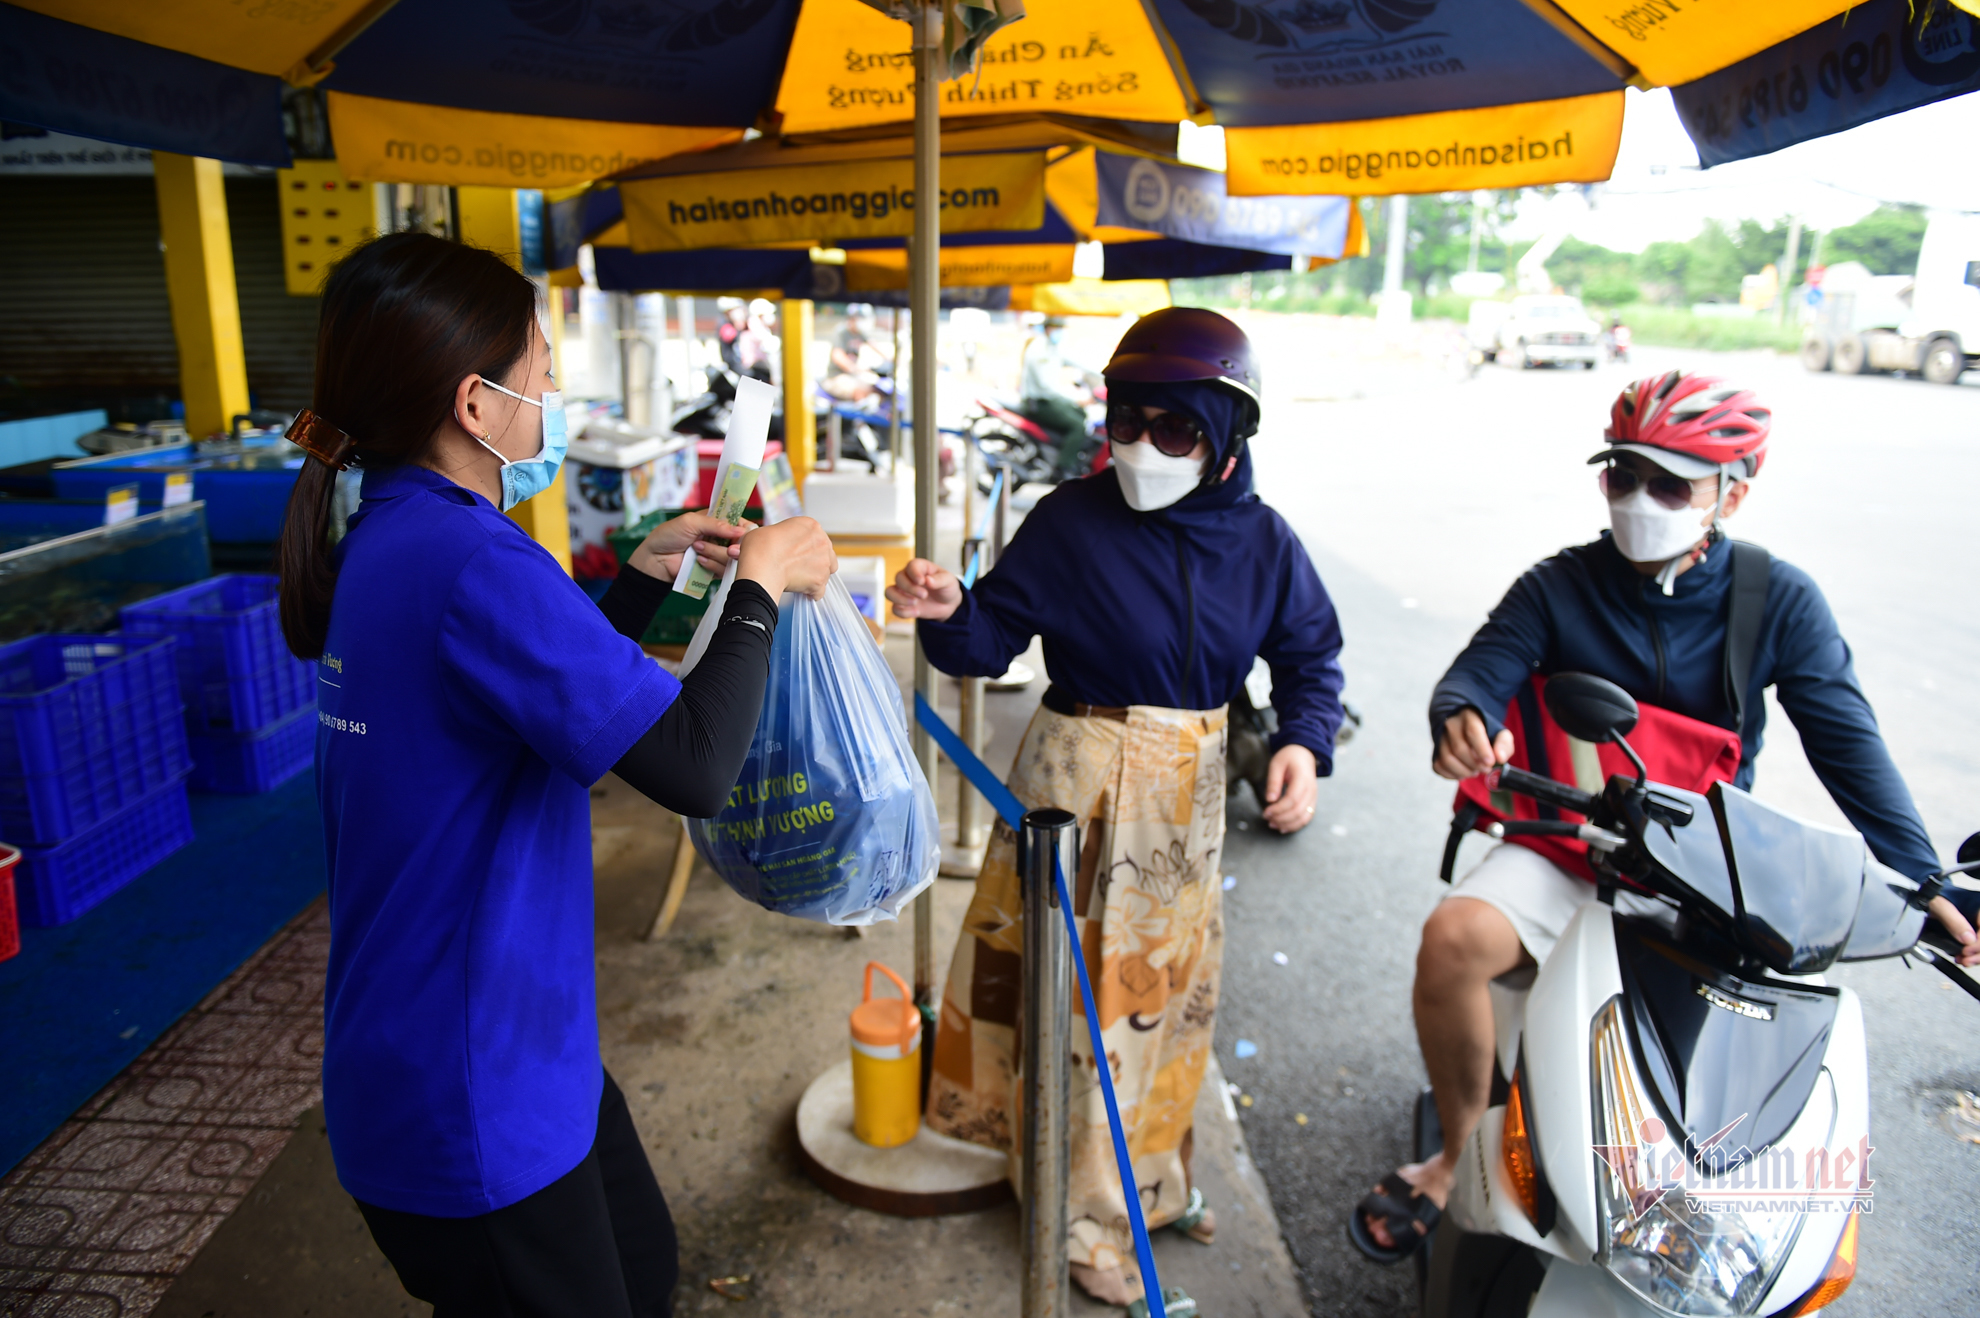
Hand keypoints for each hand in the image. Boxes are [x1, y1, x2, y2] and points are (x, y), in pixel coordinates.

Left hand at [625, 510, 747, 583]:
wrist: (655, 559)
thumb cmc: (669, 535)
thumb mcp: (690, 522)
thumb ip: (715, 524)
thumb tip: (740, 531)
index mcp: (717, 521)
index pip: (740, 523)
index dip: (744, 528)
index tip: (741, 533)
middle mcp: (721, 538)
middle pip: (741, 543)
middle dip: (729, 544)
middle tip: (718, 544)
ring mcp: (718, 554)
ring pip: (733, 558)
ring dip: (715, 553)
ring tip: (697, 549)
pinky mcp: (715, 570)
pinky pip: (724, 571)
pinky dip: (711, 566)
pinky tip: (698, 561)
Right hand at [736, 516, 835, 599]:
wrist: (760, 566)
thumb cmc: (760, 548)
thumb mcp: (766, 530)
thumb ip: (777, 534)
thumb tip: (770, 539)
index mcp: (811, 525)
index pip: (817, 537)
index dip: (807, 547)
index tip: (798, 553)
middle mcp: (822, 542)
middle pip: (826, 554)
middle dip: (814, 562)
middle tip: (798, 567)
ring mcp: (823, 562)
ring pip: (825, 573)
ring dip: (814, 577)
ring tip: (797, 579)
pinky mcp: (820, 580)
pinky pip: (819, 591)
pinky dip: (811, 593)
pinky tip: (800, 591)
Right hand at [885, 558, 962, 621]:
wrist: (947, 604)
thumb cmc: (946, 587)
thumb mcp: (949, 581)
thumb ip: (940, 579)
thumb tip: (928, 580)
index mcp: (920, 567)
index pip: (911, 566)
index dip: (914, 573)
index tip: (922, 581)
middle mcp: (908, 577)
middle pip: (898, 578)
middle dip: (910, 588)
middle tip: (924, 595)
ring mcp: (903, 591)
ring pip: (889, 592)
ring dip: (899, 599)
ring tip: (915, 603)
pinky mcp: (903, 605)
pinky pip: (895, 609)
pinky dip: (904, 612)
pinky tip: (917, 612)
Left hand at [1260, 744, 1318, 833]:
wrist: (1304, 754)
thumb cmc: (1289, 758)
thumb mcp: (1276, 764)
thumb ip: (1273, 782)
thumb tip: (1270, 800)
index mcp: (1302, 778)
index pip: (1292, 799)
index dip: (1278, 809)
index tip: (1266, 812)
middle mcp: (1311, 789)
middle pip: (1298, 811)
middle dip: (1281, 818)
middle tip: (1267, 818)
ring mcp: (1313, 796)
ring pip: (1304, 817)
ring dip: (1288, 824)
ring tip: (1273, 824)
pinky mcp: (1312, 801)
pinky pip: (1307, 817)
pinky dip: (1296, 825)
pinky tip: (1283, 827)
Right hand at [1433, 708, 1513, 780]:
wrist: (1467, 728)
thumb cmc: (1486, 733)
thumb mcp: (1500, 734)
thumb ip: (1504, 745)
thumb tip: (1500, 758)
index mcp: (1469, 717)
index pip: (1473, 732)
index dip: (1482, 749)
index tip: (1490, 763)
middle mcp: (1451, 725)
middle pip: (1459, 748)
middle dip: (1474, 764)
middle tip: (1486, 769)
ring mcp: (1440, 738)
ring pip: (1447, 759)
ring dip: (1463, 771)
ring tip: (1474, 772)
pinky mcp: (1435, 750)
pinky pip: (1438, 766)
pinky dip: (1451, 775)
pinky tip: (1463, 773)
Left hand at [1928, 895, 1979, 966]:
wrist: (1923, 895)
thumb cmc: (1931, 896)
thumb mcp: (1938, 905)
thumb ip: (1952, 920)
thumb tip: (1969, 940)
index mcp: (1977, 906)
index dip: (1979, 944)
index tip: (1966, 951)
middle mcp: (1979, 916)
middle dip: (1979, 953)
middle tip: (1964, 961)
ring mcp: (1977, 925)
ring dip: (1977, 956)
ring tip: (1962, 961)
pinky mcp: (1972, 932)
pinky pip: (1977, 945)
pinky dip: (1973, 954)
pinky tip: (1963, 957)